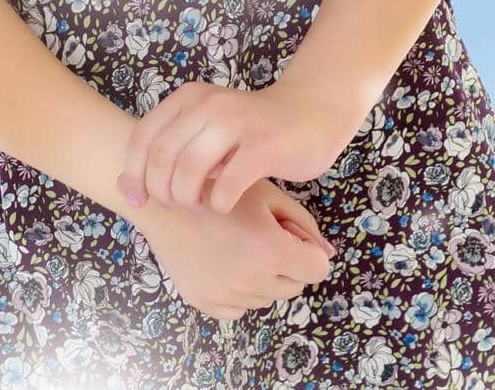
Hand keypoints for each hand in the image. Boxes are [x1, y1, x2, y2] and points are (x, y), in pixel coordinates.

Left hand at [116, 77, 354, 216]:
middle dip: (160, 191)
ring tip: (198, 205)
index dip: (133, 174)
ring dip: (187, 198)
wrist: (308, 115)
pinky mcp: (264, 146)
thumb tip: (125, 187)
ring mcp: (237, 122)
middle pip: (162, 156)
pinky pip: (226, 185)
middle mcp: (210, 104)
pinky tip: (224, 205)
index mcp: (190, 97)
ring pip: (189, 170)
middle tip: (175, 204)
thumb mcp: (204, 130)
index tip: (137, 200)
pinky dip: (218, 204)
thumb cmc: (249, 131)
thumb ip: (169, 151)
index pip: (143, 137)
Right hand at [134, 175, 335, 321]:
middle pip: (294, 286)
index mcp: (271, 250)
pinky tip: (224, 260)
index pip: (317, 269)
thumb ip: (304, 225)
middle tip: (264, 234)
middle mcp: (251, 280)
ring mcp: (225, 296)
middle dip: (289, 263)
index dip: (307, 249)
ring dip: (264, 277)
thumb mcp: (268, 194)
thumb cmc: (221, 186)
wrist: (165, 195)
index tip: (288, 231)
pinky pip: (239, 308)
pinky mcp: (204, 303)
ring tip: (241, 244)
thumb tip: (329, 254)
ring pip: (267, 298)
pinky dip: (240, 291)